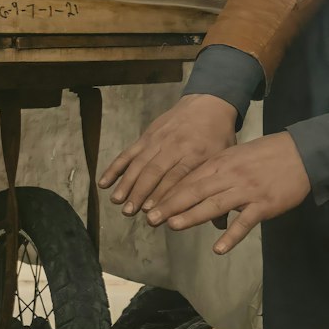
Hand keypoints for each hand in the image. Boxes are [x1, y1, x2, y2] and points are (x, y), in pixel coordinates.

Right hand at [98, 94, 237, 214]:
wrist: (208, 103)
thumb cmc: (217, 136)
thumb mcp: (224, 159)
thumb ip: (216, 189)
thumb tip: (220, 225)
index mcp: (196, 153)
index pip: (176, 178)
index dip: (162, 196)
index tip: (151, 213)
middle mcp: (174, 146)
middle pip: (154, 172)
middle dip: (140, 193)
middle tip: (130, 212)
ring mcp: (157, 140)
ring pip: (138, 163)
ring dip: (126, 183)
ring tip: (117, 201)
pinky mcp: (146, 136)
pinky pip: (128, 153)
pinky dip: (114, 168)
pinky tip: (104, 183)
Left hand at [145, 131, 310, 252]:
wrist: (302, 152)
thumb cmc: (263, 155)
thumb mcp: (233, 156)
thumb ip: (211, 173)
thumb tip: (186, 190)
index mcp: (220, 163)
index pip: (188, 179)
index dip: (167, 192)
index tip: (148, 203)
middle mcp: (230, 176)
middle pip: (195, 191)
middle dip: (171, 205)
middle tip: (151, 218)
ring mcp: (247, 190)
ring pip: (215, 204)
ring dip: (192, 216)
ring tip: (172, 225)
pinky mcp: (264, 205)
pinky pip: (246, 222)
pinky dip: (232, 235)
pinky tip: (218, 248)